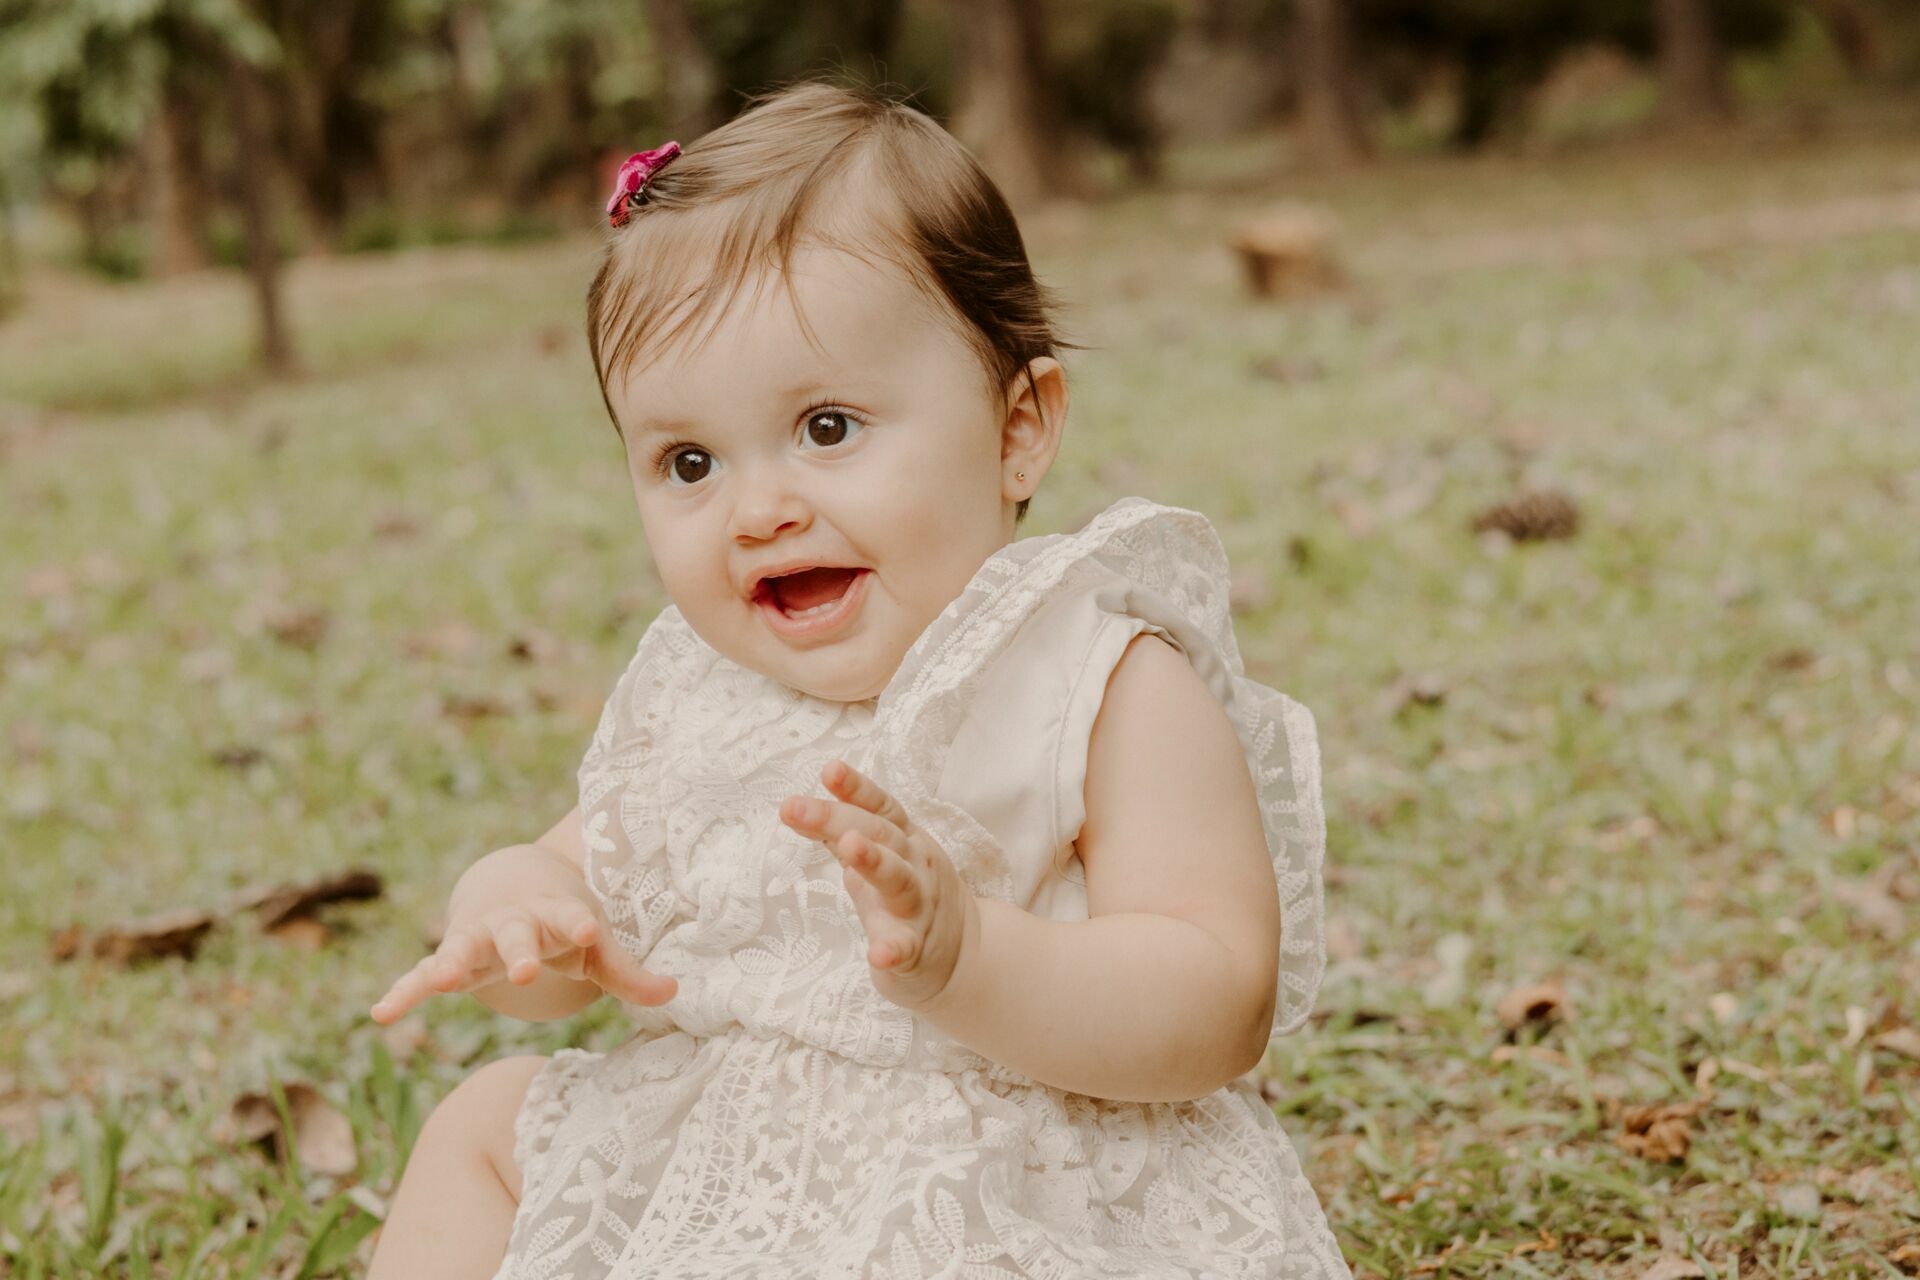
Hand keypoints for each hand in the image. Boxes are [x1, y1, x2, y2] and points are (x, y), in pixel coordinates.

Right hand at [369, 844, 676, 1023]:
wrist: (509, 881)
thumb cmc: (561, 920)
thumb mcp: (594, 944)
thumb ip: (628, 972)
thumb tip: (676, 994)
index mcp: (554, 913)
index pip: (571, 919)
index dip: (579, 927)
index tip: (590, 933)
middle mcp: (513, 922)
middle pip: (515, 934)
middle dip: (519, 949)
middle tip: (524, 970)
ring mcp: (476, 937)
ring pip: (462, 947)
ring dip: (452, 962)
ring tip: (439, 979)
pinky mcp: (449, 958)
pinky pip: (420, 976)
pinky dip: (403, 992)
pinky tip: (382, 1014)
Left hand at [779, 760, 977, 1012]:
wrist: (961, 952)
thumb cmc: (909, 894)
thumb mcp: (882, 855)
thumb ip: (843, 831)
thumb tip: (798, 807)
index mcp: (904, 839)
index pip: (879, 807)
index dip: (854, 787)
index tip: (828, 770)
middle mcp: (915, 864)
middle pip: (880, 835)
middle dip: (837, 818)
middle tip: (794, 808)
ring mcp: (919, 906)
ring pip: (899, 880)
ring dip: (874, 862)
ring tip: (849, 848)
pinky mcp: (917, 948)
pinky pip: (906, 948)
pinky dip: (893, 950)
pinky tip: (878, 954)